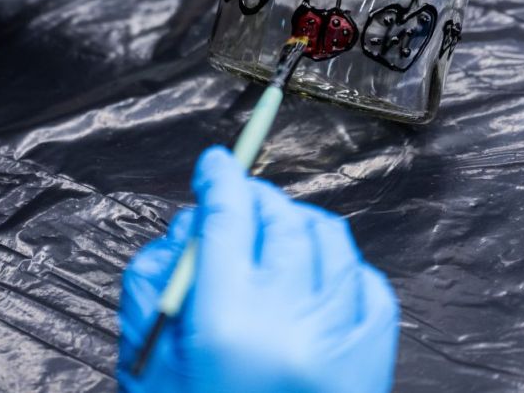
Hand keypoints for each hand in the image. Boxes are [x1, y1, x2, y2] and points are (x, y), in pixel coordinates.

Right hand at [119, 148, 398, 392]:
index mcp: (228, 324)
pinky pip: (367, 281)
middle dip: (254, 200)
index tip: (215, 164)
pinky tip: (312, 281)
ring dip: (296, 226)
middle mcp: (292, 324)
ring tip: (272, 241)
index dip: (219, 177)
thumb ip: (161, 277)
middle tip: (235, 204)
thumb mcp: (151, 354)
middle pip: (279, 217)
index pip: (227, 214)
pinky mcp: (372, 359)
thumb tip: (197, 220)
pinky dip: (339, 267)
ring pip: (328, 238)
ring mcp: (341, 340)